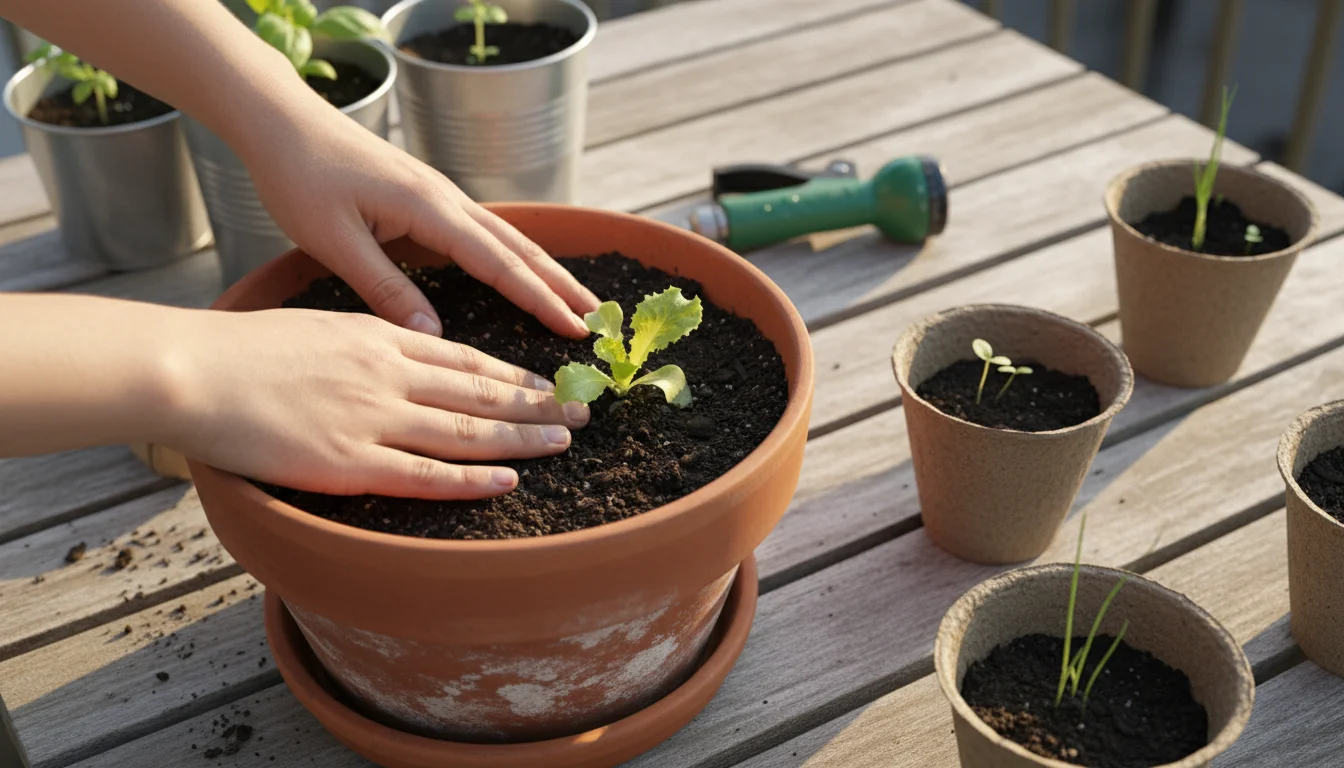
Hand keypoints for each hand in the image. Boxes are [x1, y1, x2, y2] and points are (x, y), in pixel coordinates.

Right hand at [163, 308, 590, 498]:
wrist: (194, 371)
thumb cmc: (244, 351)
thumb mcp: (321, 326)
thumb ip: (369, 341)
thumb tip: (403, 350)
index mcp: (380, 338)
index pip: (465, 357)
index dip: (513, 372)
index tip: (547, 382)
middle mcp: (389, 374)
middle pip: (481, 391)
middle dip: (538, 402)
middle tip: (582, 412)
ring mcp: (373, 418)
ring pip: (467, 430)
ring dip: (522, 437)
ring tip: (564, 442)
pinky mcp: (350, 462)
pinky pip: (426, 474)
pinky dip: (473, 478)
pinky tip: (508, 480)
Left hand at [239, 92, 598, 338]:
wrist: (282, 122)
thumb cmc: (300, 177)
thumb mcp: (336, 241)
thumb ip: (386, 289)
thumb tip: (435, 338)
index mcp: (430, 209)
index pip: (499, 264)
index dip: (540, 300)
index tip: (575, 328)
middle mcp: (447, 199)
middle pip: (519, 249)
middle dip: (561, 285)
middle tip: (599, 319)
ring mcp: (441, 195)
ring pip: (507, 238)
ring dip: (545, 269)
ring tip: (577, 298)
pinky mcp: (428, 196)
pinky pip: (485, 231)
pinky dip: (515, 255)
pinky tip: (523, 269)